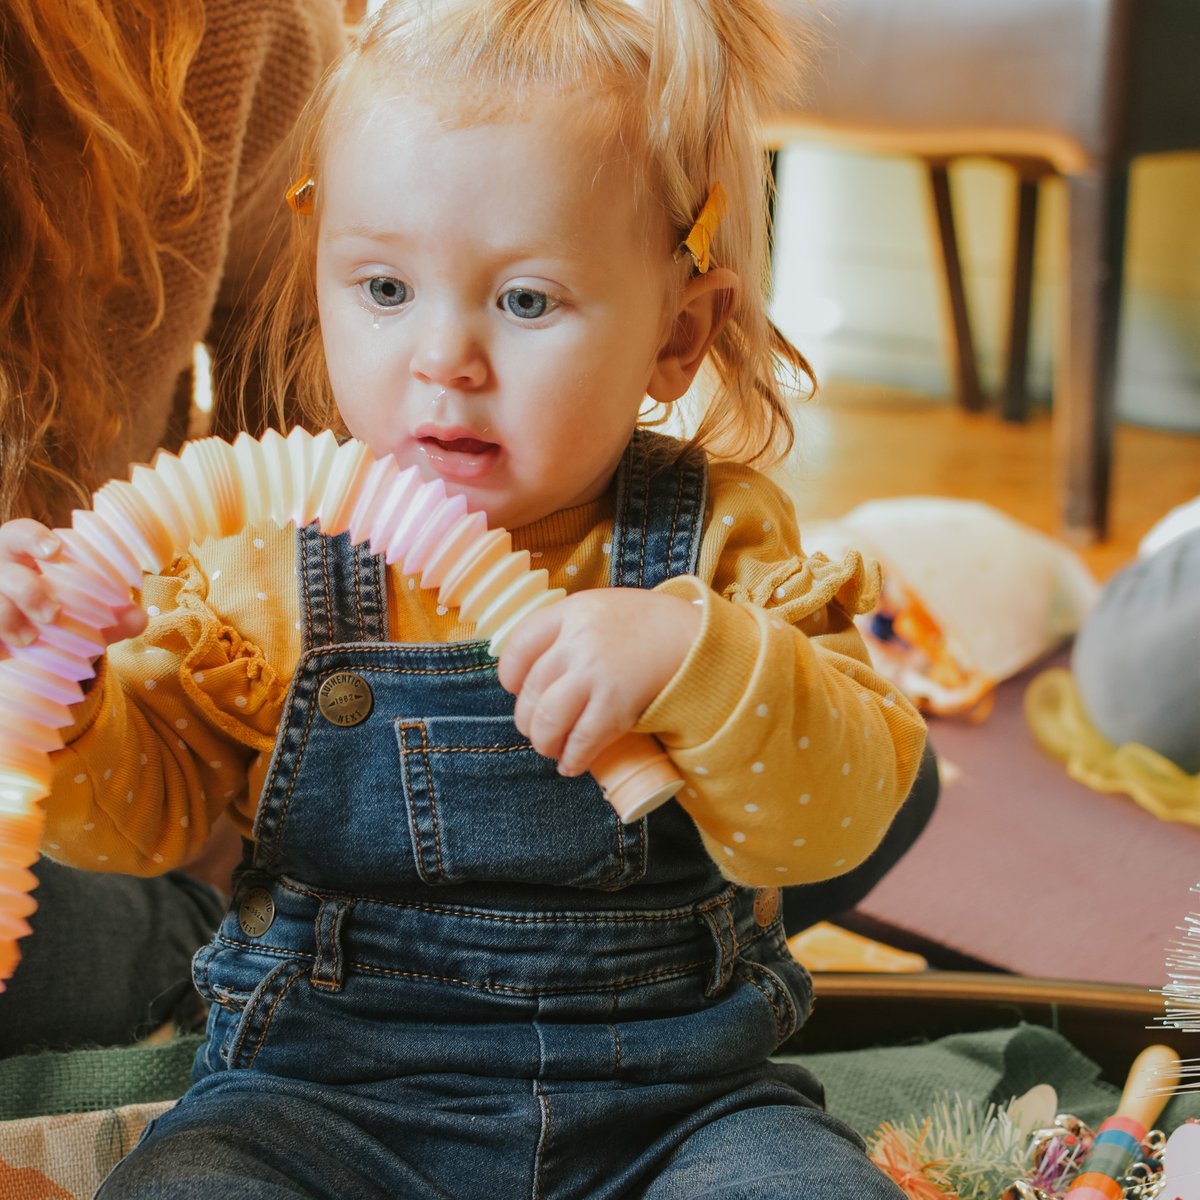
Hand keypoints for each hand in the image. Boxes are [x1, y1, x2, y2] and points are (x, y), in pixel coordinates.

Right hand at [0, 518, 145, 655]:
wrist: (28, 649)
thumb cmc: (58, 616)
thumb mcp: (86, 614)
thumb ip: (113, 617)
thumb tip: (138, 618)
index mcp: (23, 555)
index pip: (20, 533)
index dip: (33, 538)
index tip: (55, 551)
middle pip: (2, 570)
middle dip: (27, 590)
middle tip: (52, 613)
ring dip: (7, 619)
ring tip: (30, 638)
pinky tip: (5, 653)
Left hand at [497, 588, 700, 775]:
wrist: (695, 639)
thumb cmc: (645, 626)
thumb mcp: (602, 607)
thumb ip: (568, 628)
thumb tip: (532, 670)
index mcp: (571, 612)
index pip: (518, 646)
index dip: (509, 675)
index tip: (514, 688)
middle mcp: (578, 641)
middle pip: (529, 691)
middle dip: (527, 719)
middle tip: (536, 729)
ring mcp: (596, 674)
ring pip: (546, 720)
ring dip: (543, 743)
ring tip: (550, 748)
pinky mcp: (616, 705)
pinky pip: (581, 740)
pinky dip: (571, 759)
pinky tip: (571, 765)